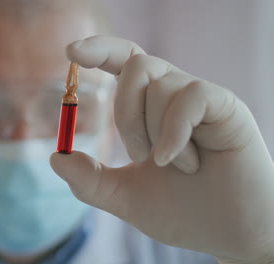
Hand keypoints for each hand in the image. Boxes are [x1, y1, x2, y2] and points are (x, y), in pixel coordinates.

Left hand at [50, 36, 273, 263]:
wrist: (228, 233)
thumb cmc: (182, 211)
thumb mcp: (125, 197)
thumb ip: (90, 180)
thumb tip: (55, 156)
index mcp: (148, 108)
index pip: (122, 61)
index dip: (98, 49)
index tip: (70, 52)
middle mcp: (173, 95)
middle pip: (134, 66)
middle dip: (126, 115)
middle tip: (142, 156)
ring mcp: (200, 99)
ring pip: (158, 85)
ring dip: (154, 134)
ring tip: (177, 165)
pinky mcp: (225, 106)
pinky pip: (189, 97)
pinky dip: (175, 134)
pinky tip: (186, 162)